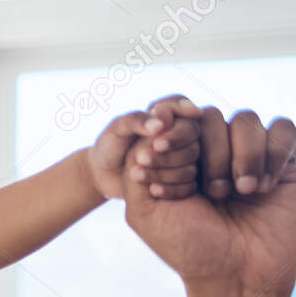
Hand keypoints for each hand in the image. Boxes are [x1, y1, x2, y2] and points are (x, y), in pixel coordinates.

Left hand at [87, 95, 203, 200]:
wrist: (102, 175)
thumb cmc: (108, 146)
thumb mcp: (116, 129)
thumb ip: (136, 121)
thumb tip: (161, 125)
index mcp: (163, 115)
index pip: (181, 106)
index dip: (179, 113)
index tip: (164, 128)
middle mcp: (177, 133)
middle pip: (193, 131)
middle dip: (172, 142)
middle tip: (145, 154)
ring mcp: (182, 155)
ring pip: (193, 156)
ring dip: (167, 166)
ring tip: (137, 172)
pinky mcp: (181, 177)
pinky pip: (190, 181)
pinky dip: (173, 186)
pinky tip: (152, 190)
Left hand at [122, 105, 295, 296]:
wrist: (236, 279)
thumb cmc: (188, 249)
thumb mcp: (144, 212)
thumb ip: (136, 167)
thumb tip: (151, 126)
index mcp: (181, 162)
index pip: (177, 122)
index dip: (173, 134)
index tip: (164, 153)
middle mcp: (215, 156)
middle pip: (211, 117)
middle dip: (208, 152)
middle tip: (211, 193)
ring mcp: (250, 158)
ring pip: (246, 120)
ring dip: (240, 155)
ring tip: (239, 193)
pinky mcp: (285, 165)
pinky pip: (284, 130)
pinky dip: (273, 153)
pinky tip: (263, 188)